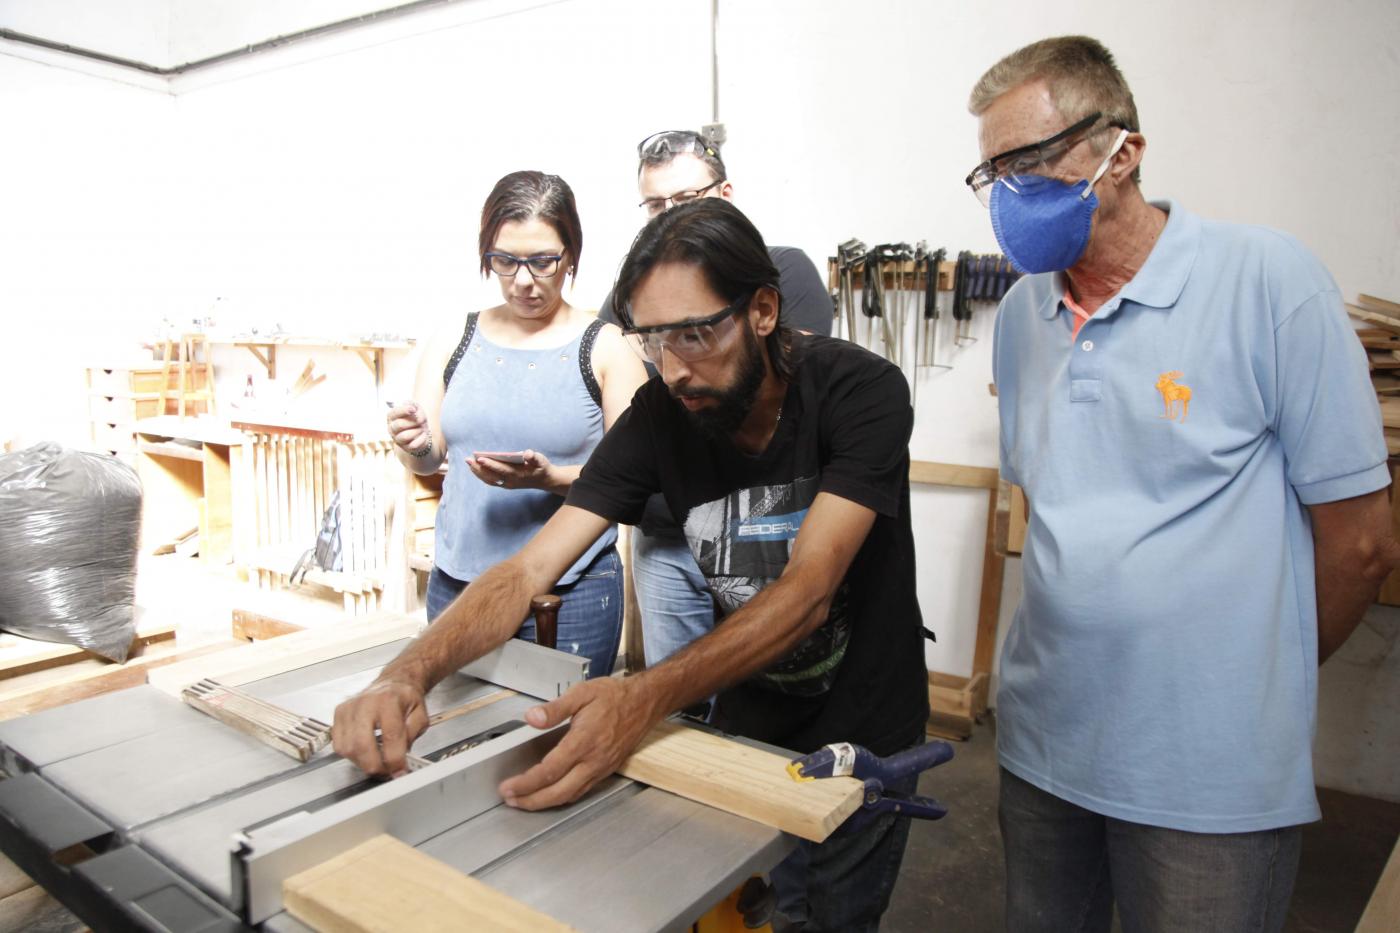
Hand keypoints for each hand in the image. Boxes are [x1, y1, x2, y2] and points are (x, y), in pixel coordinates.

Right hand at [331, 678, 429, 776]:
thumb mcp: (420, 714)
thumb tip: (402, 758)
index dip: (395, 760)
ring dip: (363, 763)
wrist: (393, 682)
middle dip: (375, 766)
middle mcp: (365, 703)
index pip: (390, 736)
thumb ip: (412, 736)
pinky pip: (339, 745)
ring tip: (377, 762)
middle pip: (362, 745)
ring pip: (348, 748)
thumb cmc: (405, 697)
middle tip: (387, 772)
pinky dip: (351, 755)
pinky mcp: (338, 714)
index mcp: (389, 700)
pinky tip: (365, 752)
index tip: (400, 772)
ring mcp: (349, 708)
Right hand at [386, 402, 431, 455]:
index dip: (404, 410)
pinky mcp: (406, 448)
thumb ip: (413, 406)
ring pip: (406, 436)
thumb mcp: (416, 408)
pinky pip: (414, 445)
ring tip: (421, 428)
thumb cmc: (416, 417)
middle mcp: (392, 429)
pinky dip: (422, 438)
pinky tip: (423, 435)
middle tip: (420, 421)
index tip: (413, 410)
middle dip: (413, 422)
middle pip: (400, 425)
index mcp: (391, 417)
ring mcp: (398, 439)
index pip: (393, 413)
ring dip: (418, 430)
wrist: (423, 430)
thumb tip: (413, 411)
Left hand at [466, 449, 553, 490]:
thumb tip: (527, 454)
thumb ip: (534, 457)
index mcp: (519, 475)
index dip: (490, 464)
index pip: (501, 469)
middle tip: (468, 459)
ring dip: (478, 472)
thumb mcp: (541, 460)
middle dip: (479, 468)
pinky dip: (482, 475)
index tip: (479, 458)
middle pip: (492, 476)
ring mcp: (507, 484)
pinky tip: (475, 468)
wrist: (545, 480)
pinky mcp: (505, 484)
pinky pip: (491, 481)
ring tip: (469, 462)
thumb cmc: (541, 467)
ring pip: (489, 480)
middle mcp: (511, 481)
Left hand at [498, 676, 659, 809]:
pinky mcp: (606, 770)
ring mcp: (601, 768)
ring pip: (571, 795)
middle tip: (511, 801)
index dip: (526, 783)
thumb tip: (532, 717)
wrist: (645, 702)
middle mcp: (593, 760)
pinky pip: (582, 791)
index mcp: (584, 741)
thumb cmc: (615, 696)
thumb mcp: (582, 693)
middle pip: (558, 792)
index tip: (508, 787)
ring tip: (526, 801)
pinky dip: (563, 797)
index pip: (549, 771)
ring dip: (545, 802)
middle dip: (531, 800)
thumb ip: (555, 708)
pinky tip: (552, 795)